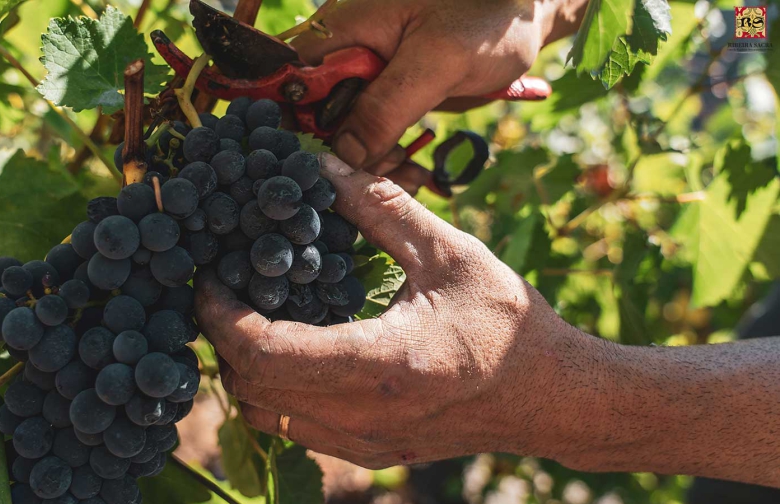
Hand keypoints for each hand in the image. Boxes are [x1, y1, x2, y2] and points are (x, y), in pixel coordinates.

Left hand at [194, 154, 590, 468]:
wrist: (553, 397)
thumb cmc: (509, 324)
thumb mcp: (449, 252)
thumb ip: (381, 207)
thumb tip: (320, 167)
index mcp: (382, 364)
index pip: (262, 351)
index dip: (219, 314)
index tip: (210, 276)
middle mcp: (362, 416)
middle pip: (249, 388)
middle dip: (222, 337)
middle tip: (225, 288)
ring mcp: (363, 444)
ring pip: (264, 416)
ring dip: (243, 369)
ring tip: (253, 316)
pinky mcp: (368, 454)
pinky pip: (293, 429)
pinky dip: (274, 392)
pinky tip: (293, 350)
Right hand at [291, 0, 584, 190]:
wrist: (529, 12)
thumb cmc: (486, 18)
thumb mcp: (438, 61)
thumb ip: (386, 107)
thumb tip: (343, 156)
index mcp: (340, 31)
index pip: (287, 83)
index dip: (292, 126)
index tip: (321, 165)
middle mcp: (343, 53)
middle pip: (312, 117)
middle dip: (339, 154)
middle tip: (382, 174)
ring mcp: (365, 77)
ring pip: (341, 134)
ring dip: (368, 162)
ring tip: (408, 174)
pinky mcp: (388, 96)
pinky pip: (370, 135)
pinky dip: (386, 157)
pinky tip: (412, 169)